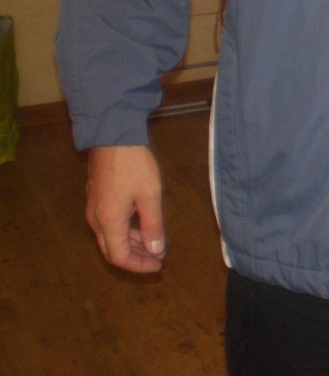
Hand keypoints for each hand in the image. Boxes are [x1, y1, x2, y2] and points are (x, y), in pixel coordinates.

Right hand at [85, 145, 166, 273]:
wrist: (113, 137)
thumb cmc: (134, 165)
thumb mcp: (150, 195)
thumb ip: (153, 225)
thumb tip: (155, 250)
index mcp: (108, 222)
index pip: (119, 257)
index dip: (139, 265)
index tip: (158, 265)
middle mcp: (96, 220)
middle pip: (113, 250)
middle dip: (136, 257)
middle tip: (159, 257)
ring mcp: (94, 209)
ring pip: (111, 237)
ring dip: (132, 244)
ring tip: (155, 243)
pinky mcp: (97, 200)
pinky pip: (110, 225)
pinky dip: (127, 231)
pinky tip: (143, 227)